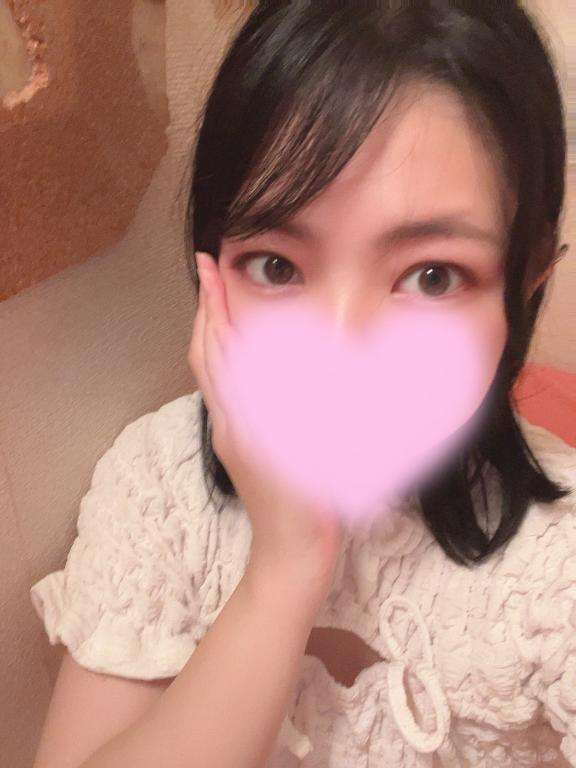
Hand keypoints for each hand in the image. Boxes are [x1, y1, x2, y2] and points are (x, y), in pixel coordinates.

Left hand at [188, 251, 343, 594]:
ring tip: (224, 303)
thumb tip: (309, 351)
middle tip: (211, 273)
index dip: (212, 306)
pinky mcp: (239, 443)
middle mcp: (229, 419)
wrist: (292, 553)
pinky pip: (226, 389)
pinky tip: (246, 352)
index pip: (218, 350)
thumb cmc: (310, 506)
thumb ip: (309, 402)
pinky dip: (228, 359)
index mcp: (242, 416)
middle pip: (206, 355)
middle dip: (206, 310)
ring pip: (212, 372)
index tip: (208, 267)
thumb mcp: (315, 449)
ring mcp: (231, 432)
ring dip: (214, 332)